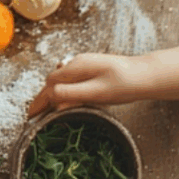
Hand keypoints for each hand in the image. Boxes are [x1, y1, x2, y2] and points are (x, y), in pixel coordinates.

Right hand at [27, 53, 146, 116]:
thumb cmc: (125, 85)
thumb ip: (72, 95)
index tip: (31, 115)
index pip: (49, 85)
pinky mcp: (91, 67)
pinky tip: (68, 97)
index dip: (39, 101)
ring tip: (48, 109)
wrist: (147, 75)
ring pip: (61, 79)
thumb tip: (52, 99)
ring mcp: (84, 63)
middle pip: (52, 81)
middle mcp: (76, 63)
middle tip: (37, 114)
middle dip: (43, 97)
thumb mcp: (97, 93)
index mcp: (75, 68)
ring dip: (52, 93)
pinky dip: (63, 88)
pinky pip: (70, 78)